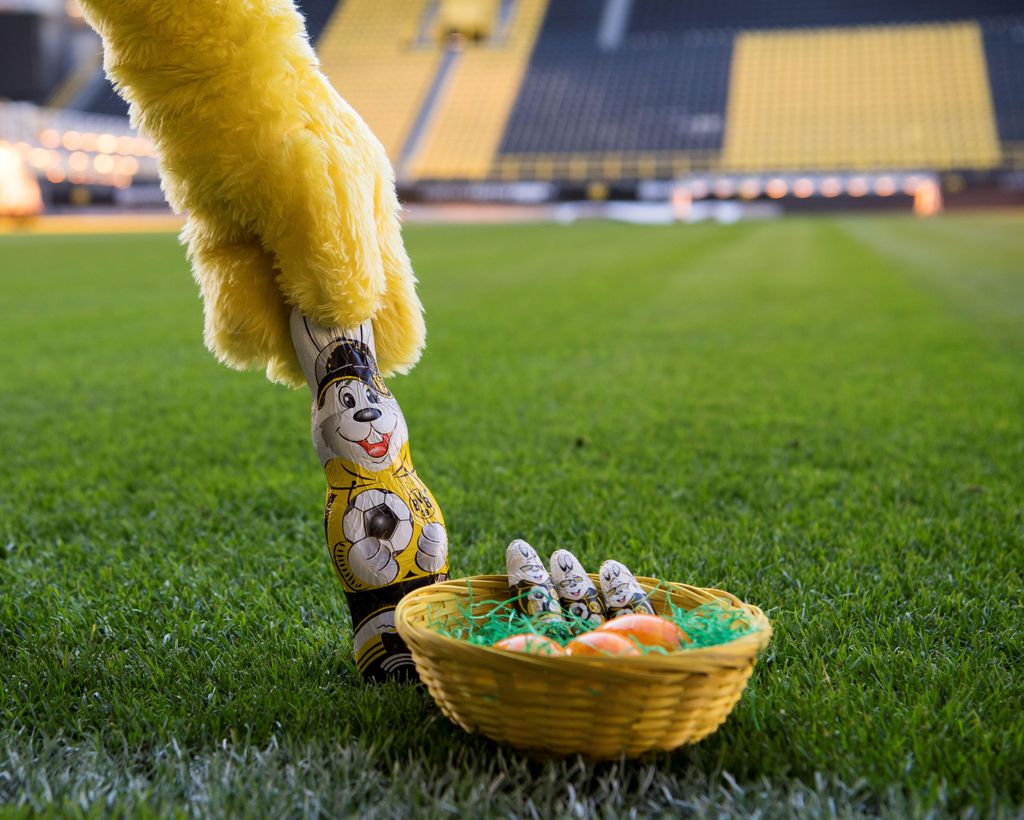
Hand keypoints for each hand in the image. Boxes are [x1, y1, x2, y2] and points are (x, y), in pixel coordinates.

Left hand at [78, 0, 424, 385]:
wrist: (200, 69)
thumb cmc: (267, 121)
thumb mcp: (316, 194)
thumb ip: (342, 266)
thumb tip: (344, 326)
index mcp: (375, 244)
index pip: (397, 332)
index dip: (370, 353)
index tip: (331, 353)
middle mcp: (334, 260)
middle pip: (329, 346)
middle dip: (299, 344)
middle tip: (274, 307)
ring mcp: (283, 262)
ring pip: (278, 338)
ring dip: (254, 317)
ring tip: (236, 260)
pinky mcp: (237, 256)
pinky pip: (240, 316)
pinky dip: (229, 306)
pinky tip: (220, 258)